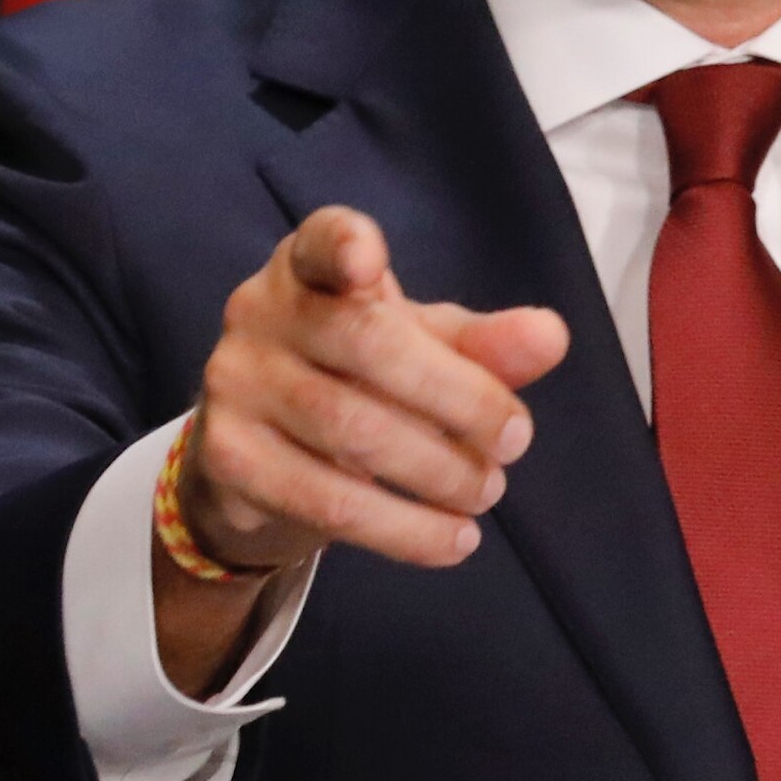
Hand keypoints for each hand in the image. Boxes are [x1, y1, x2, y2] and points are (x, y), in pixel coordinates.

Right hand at [155, 207, 568, 688]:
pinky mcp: (228, 460)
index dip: (343, 245)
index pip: (321, 241)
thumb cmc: (353, 380)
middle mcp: (259, 314)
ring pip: (352, 431)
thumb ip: (483, 344)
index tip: (369, 260)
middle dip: (459, 399)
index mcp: (308, 268)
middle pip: (367, 345)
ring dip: (440, 472)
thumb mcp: (421, 350)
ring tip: (487, 491)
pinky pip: (329, 502)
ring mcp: (233, 385)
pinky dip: (406, 530)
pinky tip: (454, 540)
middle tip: (516, 442)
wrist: (258, 461)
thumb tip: (552, 337)